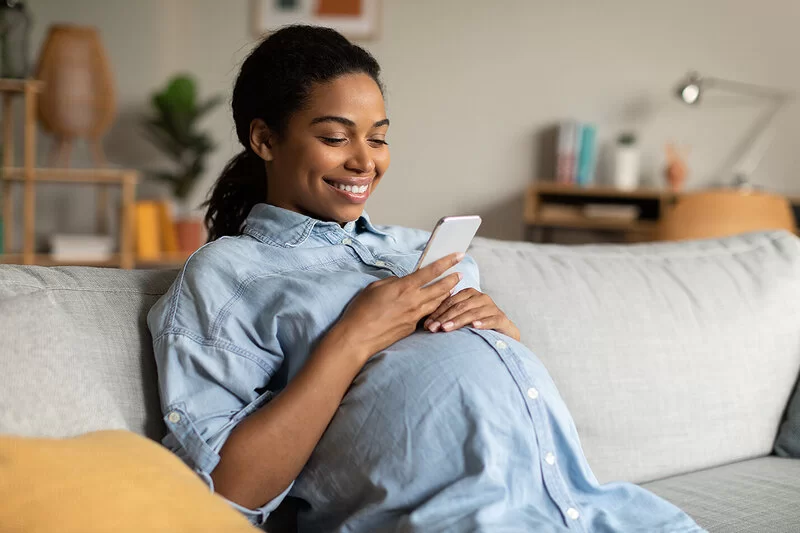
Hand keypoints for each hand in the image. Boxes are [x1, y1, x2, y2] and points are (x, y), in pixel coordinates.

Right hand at [335, 253, 464, 363]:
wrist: (358, 337)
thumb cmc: (362, 310)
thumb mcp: (376, 287)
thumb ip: (394, 282)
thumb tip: (403, 282)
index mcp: (404, 287)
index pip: (431, 271)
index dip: (447, 262)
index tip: (458, 256)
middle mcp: (414, 301)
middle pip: (441, 288)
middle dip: (453, 279)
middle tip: (460, 274)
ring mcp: (415, 316)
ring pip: (437, 303)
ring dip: (446, 294)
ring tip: (451, 289)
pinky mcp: (412, 327)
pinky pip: (427, 314)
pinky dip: (434, 307)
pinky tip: (435, 305)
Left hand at [423, 288, 519, 340]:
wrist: (502, 333)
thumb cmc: (476, 325)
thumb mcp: (461, 319)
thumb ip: (447, 317)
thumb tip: (426, 325)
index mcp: (469, 294)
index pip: (450, 301)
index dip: (437, 313)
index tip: (426, 325)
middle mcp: (481, 297)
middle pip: (459, 307)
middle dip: (444, 318)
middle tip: (433, 329)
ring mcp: (492, 307)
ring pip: (472, 313)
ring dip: (458, 321)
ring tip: (446, 328)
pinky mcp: (501, 318)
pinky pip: (491, 319)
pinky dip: (482, 323)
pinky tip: (474, 327)